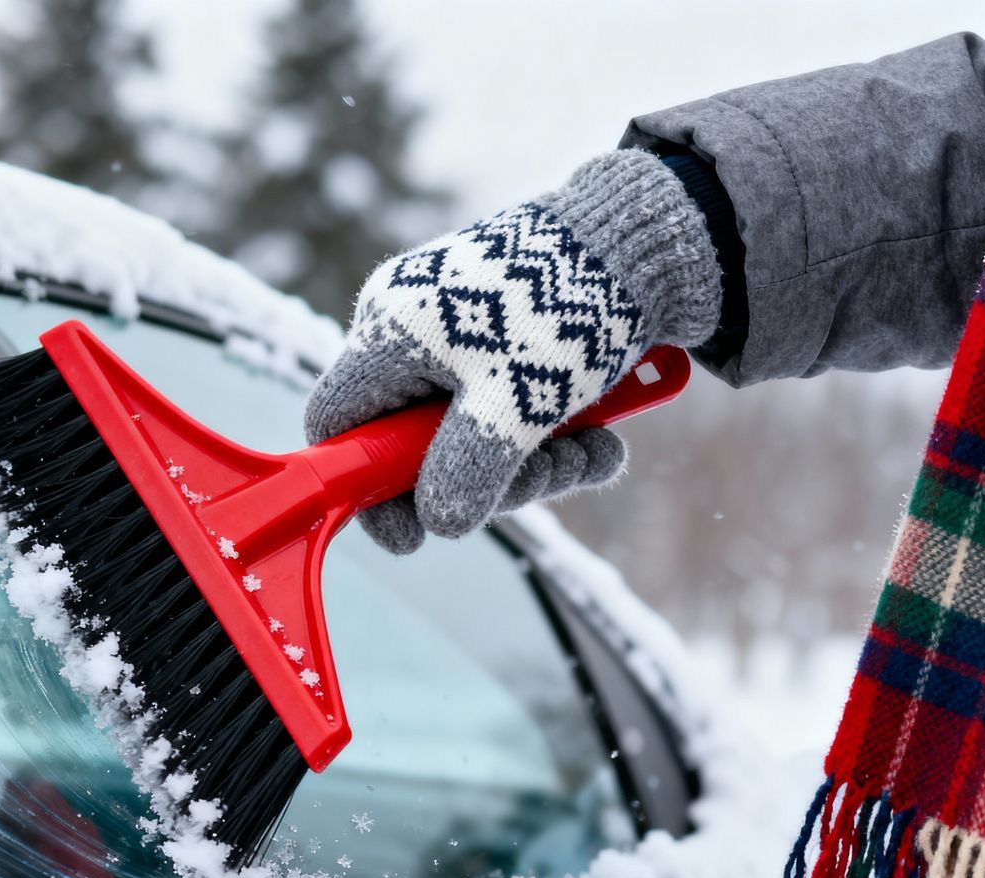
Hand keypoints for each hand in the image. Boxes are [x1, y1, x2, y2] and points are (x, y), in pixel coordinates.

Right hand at [304, 150, 719, 553]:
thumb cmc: (568, 308)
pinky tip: (606, 441)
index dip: (364, 488)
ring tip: (596, 454)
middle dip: (488, 479)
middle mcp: (414, 329)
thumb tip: (440, 524)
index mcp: (390, 332)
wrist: (646, 236)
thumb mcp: (515, 405)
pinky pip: (514, 403)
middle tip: (545, 484)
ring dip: (538, 462)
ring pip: (476, 429)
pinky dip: (557, 433)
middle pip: (417, 440)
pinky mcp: (509, 334)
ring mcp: (462, 331)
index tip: (412, 534)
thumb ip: (467, 473)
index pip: (338, 425)